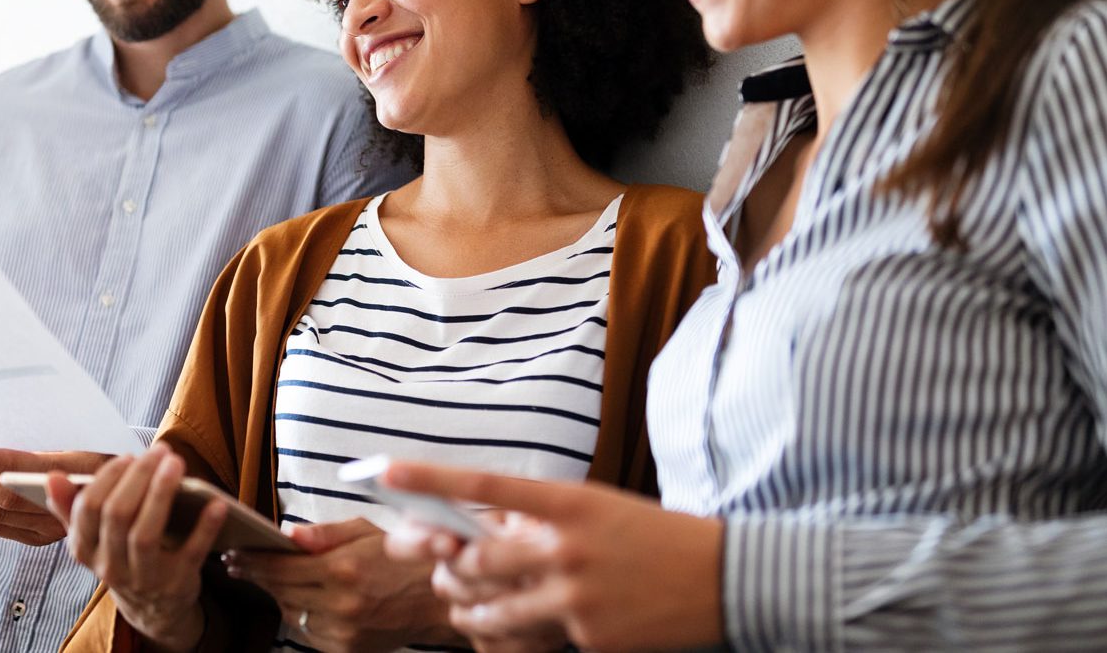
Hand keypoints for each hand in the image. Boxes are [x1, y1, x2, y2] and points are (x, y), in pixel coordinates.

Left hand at [0, 448, 111, 544]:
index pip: (38, 469)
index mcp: (86, 470)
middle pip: (8, 498)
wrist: (122, 483)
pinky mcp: (41, 537)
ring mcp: (54, 526)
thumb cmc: (94, 449)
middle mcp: (71, 504)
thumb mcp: (79, 434)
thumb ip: (42, 440)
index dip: (5, 463)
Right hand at [44, 444, 225, 652]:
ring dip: (161, 494)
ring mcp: (144, 577)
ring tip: (176, 464)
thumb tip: (52, 477)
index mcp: (86, 549)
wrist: (153, 607)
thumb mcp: (93, 537)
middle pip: (118, 515)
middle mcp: (110, 566)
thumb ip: (71, 507)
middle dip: (138, 477)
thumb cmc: (122, 556)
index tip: (128, 456)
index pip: (88, 509)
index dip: (108, 478)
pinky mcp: (177, 582)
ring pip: (146, 533)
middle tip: (159, 451)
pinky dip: (205, 527)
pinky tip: (216, 503)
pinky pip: (191, 552)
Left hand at [225, 517, 459, 652]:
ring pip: (292, 614)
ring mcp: (343, 631)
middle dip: (257, 576)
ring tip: (272, 578)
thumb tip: (288, 535)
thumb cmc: (402, 558)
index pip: (281, 566)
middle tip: (239, 564)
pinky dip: (303, 615)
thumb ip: (325, 534)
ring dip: (279, 596)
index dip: (252, 561)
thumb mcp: (367, 531)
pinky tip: (304, 599)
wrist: (436, 600)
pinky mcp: (347, 649)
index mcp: (343, 569)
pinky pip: (310, 632)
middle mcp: (340, 603)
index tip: (234, 554)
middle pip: (280, 591)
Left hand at [381, 461, 726, 652]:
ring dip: (473, 609)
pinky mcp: (588, 638)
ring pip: (492, 610)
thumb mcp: (597, 509)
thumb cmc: (653, 537)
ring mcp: (576, 597)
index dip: (429, 478)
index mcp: (569, 503)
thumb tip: (486, 527)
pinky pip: (538, 638)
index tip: (384, 471)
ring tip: (472, 606)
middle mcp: (567, 547)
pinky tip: (561, 621)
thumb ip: (542, 517)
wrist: (722, 579)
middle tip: (450, 569)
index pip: (485, 485)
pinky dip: (536, 632)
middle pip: (475, 560)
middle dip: (453, 568)